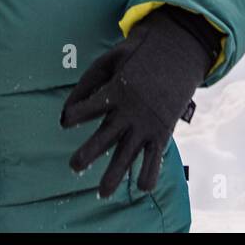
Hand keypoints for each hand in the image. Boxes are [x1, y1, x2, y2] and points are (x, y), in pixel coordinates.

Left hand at [60, 6, 215, 197]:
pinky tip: (142, 187)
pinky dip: (150, 173)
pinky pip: (155, 157)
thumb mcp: (110, 60)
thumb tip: (66, 112)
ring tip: (102, 193)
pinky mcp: (163, 131)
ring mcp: (147, 123)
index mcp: (116, 90)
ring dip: (115, 175)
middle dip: (89, 153)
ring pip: (129, 154)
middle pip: (106, 137)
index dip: (76, 115)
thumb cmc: (139, 55)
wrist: (178, 51)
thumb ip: (88, 84)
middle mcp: (131, 111)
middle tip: (74, 167)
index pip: (90, 107)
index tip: (67, 121)